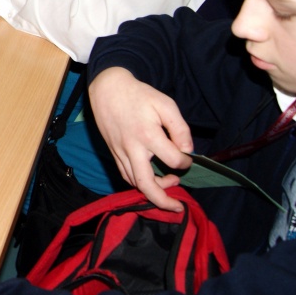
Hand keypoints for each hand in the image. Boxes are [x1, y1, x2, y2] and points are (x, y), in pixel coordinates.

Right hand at [88, 67, 193, 210]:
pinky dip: (138, 183)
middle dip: (163, 200)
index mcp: (148, 135)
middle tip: (178, 206)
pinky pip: (125, 175)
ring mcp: (120, 152)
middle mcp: (132, 148)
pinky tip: (149, 179)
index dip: (186, 162)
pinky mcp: (113, 152)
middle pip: (146, 184)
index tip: (188, 157)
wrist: (108, 89)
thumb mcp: (165, 104)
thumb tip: (187, 151)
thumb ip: (180, 129)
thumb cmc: (139, 95)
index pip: (173, 160)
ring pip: (134, 183)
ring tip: (167, 186)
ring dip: (152, 192)